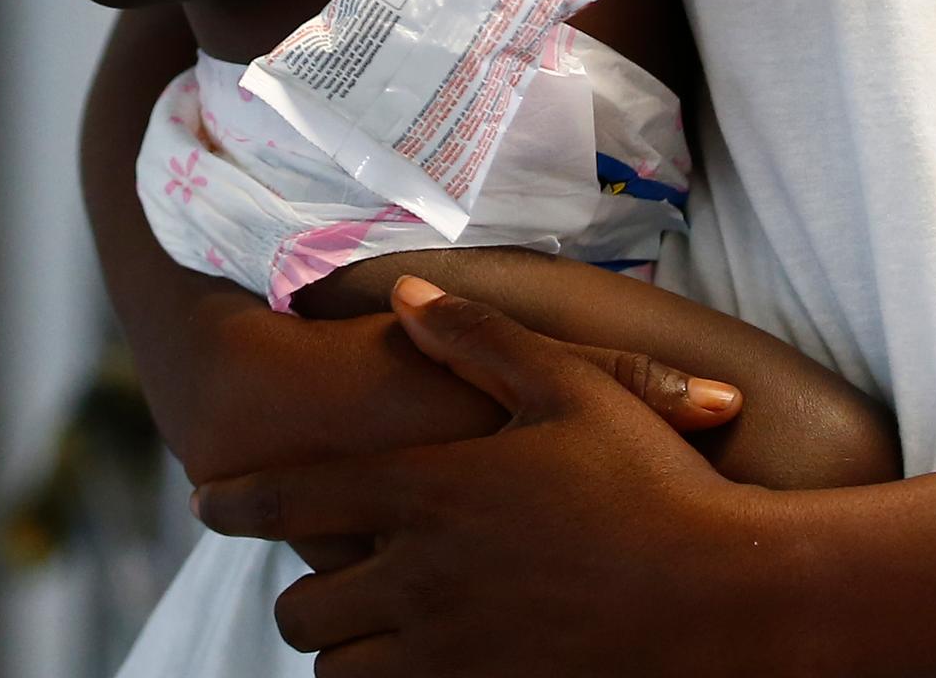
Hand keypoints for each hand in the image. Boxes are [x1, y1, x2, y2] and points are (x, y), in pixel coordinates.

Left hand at [198, 278, 795, 672]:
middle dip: (302, 597)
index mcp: (428, 495)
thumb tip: (399, 296)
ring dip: (345, 653)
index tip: (208, 501)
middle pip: (302, 612)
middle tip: (322, 579)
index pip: (292, 501)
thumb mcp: (567, 387)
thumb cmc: (654, 481)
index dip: (238, 504)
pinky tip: (422, 660)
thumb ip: (475, 340)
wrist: (727, 600)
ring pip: (341, 674)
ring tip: (371, 629)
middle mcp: (421, 581)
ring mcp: (451, 655)